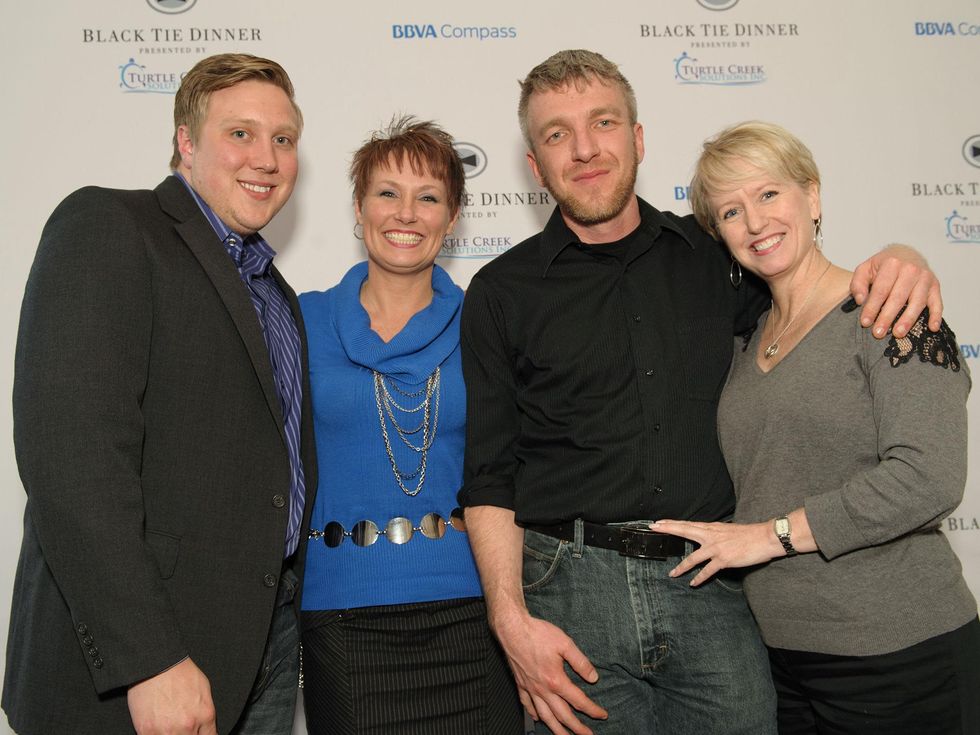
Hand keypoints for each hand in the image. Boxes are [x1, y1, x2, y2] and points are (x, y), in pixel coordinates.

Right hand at [127, 658, 216, 734]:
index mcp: (205, 714)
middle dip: (188, 734)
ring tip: (170, 724)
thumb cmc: (180, 672)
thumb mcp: (205, 690)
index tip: (198, 732)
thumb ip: (206, 714)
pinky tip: (158, 727)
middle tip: (183, 726)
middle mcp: (187, 725)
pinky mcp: (146, 731)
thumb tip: (207, 728)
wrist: (157, 664)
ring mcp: (166, 731)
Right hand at [493, 610, 607, 734]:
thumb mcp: (565, 643)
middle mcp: (543, 689)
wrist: (512, 629)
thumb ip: (581, 662)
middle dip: (577, 728)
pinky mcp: (520, 684)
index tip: (602, 715)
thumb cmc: (538, 634)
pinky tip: (538, 719)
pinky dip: (534, 714)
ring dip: (556, 729)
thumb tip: (593, 677)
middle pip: (562, 715)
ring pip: (544, 716)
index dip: (592, 710)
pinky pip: (527, 705)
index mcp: (556, 680)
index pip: (578, 701)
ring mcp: (530, 688)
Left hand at [650, 520, 780, 586]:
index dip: (672, 523)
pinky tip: (692, 583)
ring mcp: (716, 548)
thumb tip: (704, 535)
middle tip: (653, 528)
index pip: (687, 524)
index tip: (658, 522)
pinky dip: (699, 578)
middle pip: (685, 531)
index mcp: (711, 528)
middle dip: (668, 529)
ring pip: (692, 558)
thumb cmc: (748, 534)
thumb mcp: (727, 530)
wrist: (764, 537)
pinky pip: (708, 571)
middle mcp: (711, 536)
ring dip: (681, 567)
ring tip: (672, 574)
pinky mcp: (724, 559)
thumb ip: (714, 533)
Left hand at [850, 245, 941, 338]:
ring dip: (908, 319)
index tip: (865, 323)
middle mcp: (911, 269)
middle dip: (887, 317)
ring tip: (898, 334)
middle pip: (898, 297)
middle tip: (878, 333)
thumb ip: (858, 283)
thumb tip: (861, 300)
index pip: (881, 290)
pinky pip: (937, 302)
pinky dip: (936, 315)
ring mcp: (925, 278)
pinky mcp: (935, 286)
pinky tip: (932, 328)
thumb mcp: (865, 268)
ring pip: (917, 302)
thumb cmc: (883, 265)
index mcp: (892, 263)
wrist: (906, 253)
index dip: (872, 307)